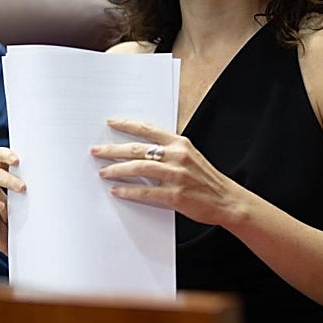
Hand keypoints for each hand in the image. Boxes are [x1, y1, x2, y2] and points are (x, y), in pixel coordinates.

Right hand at [0, 147, 23, 254]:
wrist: (20, 244)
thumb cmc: (28, 220)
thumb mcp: (31, 201)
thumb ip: (30, 188)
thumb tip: (45, 176)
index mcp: (3, 176)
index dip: (6, 155)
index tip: (17, 161)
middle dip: (9, 180)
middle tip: (23, 189)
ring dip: (1, 195)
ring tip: (11, 208)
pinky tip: (0, 208)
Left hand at [91, 118, 242, 226]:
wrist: (227, 200)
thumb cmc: (206, 179)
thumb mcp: (190, 156)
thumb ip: (169, 151)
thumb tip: (141, 150)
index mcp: (180, 143)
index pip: (147, 129)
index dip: (126, 125)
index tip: (110, 122)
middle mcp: (177, 156)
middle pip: (137, 149)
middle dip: (113, 150)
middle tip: (96, 151)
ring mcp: (176, 175)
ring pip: (138, 168)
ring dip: (117, 170)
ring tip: (103, 172)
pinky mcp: (175, 195)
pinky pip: (145, 192)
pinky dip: (128, 191)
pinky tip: (117, 191)